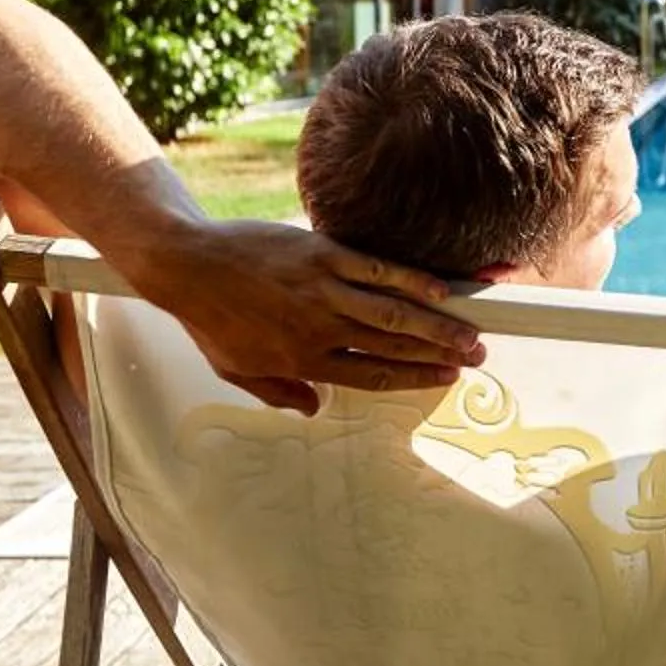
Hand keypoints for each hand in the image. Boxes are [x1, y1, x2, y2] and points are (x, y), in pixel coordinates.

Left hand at [114, 218, 485, 411]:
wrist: (189, 265)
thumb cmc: (210, 319)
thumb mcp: (235, 372)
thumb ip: (277, 393)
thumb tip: (313, 411)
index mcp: (302, 361)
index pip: (372, 375)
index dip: (414, 378)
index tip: (444, 379)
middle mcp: (320, 330)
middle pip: (393, 346)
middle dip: (439, 354)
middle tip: (476, 357)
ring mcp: (323, 291)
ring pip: (393, 313)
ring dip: (438, 324)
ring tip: (472, 333)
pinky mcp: (321, 254)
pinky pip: (376, 270)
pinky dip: (410, 280)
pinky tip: (439, 289)